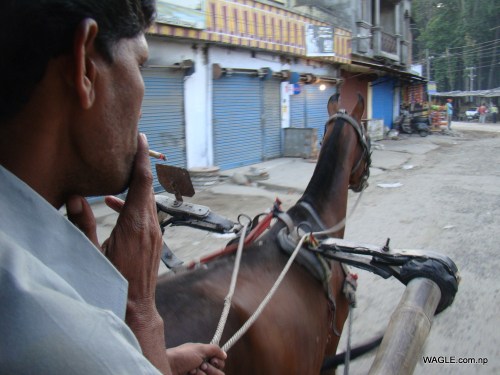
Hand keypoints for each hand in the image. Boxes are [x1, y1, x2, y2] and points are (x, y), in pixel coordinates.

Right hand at [68, 133, 168, 372]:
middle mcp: (150, 225)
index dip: (142, 158)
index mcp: (136, 224)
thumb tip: (74, 198)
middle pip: (147, 187)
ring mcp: (154, 234)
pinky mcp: (153, 241)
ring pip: (148, 200)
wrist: (135, 308)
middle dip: (139, 166)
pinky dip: (134, 204)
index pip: (142, 182)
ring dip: (134, 187)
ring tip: (117, 177)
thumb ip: (82, 225)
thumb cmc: (112, 282)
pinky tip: (114, 205)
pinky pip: (146, 214)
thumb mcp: (91, 253)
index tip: (141, 139)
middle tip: (130, 148)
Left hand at [167, 343, 225, 374]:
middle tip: (200, 366)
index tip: (212, 360)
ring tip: (192, 372)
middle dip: (210, 369)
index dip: (218, 362)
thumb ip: (215, 350)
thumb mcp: (200, 349)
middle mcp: (202, 366)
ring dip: (203, 374)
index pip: (219, 362)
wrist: (167, 366)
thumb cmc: (182, 356)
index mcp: (203, 356)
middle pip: (218, 372)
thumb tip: (225, 355)